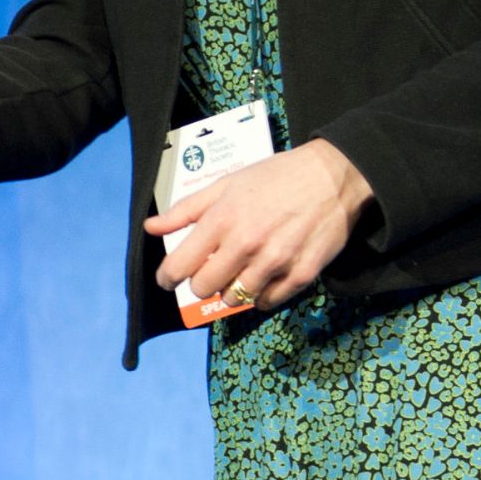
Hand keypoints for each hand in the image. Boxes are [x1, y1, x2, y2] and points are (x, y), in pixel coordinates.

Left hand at [143, 138, 373, 309]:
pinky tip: (261, 279)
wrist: (330, 177)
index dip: (168, 276)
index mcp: (222, 220)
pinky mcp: (301, 275)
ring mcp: (275, 263)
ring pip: (235, 299)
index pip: (181, 264)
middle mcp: (246, 245)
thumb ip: (186, 209)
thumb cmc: (273, 177)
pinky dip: (259, 296)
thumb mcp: (225, 184)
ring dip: (230, 290)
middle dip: (200, 282)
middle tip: (209, 270)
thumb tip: (150, 227)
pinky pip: (267, 302)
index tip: (167, 279)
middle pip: (204, 287)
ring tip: (237, 273)